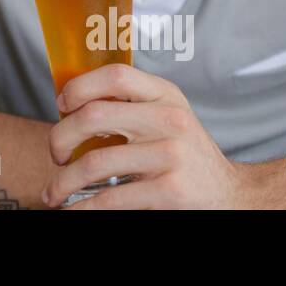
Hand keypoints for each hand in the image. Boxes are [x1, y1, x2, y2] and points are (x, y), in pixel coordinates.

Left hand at [41, 63, 252, 208]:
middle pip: (93, 116)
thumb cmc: (185, 154)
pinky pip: (111, 198)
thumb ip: (131, 105)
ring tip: (54, 192)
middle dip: (60, 138)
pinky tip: (75, 210)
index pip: (114, 75)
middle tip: (55, 154)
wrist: (231, 195)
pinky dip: (84, 207)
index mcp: (165, 94)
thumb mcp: (167, 116)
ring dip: (63, 181)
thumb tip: (69, 107)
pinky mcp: (170, 190)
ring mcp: (171, 155)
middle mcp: (169, 119)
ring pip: (95, 162)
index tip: (61, 105)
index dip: (79, 87)